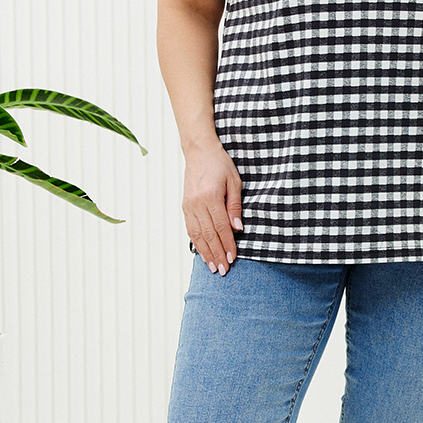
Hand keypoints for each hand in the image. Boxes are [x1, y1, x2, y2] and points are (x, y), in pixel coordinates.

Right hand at [182, 137, 242, 274]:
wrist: (199, 151)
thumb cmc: (220, 164)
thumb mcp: (234, 182)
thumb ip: (235, 206)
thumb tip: (237, 228)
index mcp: (211, 197)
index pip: (221, 227)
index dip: (227, 244)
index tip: (233, 258)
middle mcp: (197, 204)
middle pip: (208, 235)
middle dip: (217, 254)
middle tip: (223, 270)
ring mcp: (188, 206)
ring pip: (197, 235)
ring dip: (205, 253)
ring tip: (213, 267)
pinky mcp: (185, 206)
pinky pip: (190, 229)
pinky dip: (196, 243)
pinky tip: (202, 253)